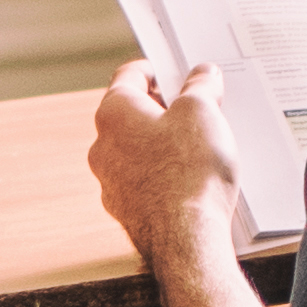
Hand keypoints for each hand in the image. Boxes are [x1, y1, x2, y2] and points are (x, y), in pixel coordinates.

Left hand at [90, 61, 247, 258]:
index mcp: (114, 113)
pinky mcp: (127, 210)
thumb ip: (201, 87)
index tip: (176, 71)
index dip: (157, 68)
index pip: (129, 75)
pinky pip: (145, 181)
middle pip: (133, 114)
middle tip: (197, 107)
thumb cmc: (189, 172)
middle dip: (164, 108)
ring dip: (163, 143)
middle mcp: (103, 146)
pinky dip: (164, 174)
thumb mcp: (203, 113)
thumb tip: (202, 75)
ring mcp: (112, 182)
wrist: (187, 238)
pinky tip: (192, 179)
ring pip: (138, 150)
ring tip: (201, 145)